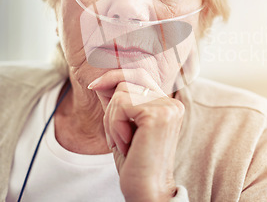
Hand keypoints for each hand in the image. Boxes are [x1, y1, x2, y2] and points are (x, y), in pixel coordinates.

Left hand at [90, 68, 184, 201]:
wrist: (146, 191)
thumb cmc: (134, 163)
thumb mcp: (122, 126)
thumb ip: (116, 102)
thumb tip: (102, 79)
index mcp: (168, 105)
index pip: (138, 75)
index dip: (114, 77)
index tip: (94, 86)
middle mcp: (172, 103)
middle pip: (129, 79)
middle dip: (110, 101)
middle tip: (112, 133)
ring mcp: (167, 108)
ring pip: (121, 92)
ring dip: (111, 119)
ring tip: (121, 142)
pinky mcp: (157, 115)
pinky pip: (121, 104)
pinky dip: (114, 124)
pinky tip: (125, 144)